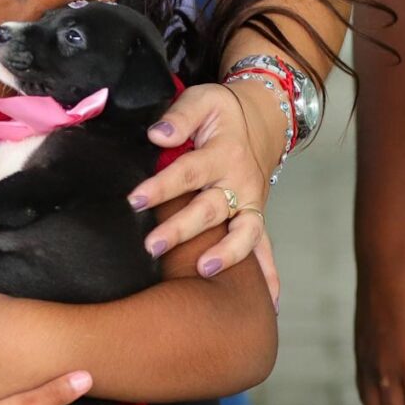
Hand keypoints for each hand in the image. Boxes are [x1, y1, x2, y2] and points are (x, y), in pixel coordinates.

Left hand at [130, 83, 279, 286]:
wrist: (262, 121)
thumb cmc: (222, 115)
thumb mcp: (202, 100)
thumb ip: (179, 117)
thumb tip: (158, 135)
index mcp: (223, 153)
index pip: (188, 172)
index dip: (161, 186)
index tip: (134, 200)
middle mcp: (241, 182)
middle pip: (211, 209)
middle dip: (182, 229)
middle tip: (153, 246)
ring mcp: (251, 204)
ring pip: (243, 234)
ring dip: (227, 255)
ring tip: (204, 271)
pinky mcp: (256, 218)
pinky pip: (265, 249)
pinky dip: (270, 276)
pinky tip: (270, 304)